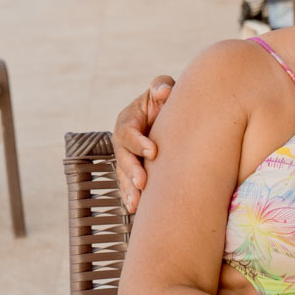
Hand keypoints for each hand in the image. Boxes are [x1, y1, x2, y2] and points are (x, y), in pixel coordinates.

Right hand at [113, 76, 174, 212]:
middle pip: (122, 157)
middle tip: (143, 183)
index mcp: (128, 119)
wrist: (171, 115)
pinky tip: (134, 208)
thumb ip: (162, 85)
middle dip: (131, 170)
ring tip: (136, 203)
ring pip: (123, 174)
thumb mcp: (163, 88)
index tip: (154, 152)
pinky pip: (129, 185)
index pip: (127, 132)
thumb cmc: (167, 99)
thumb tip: (163, 91)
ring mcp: (127, 156)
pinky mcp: (134, 170)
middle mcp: (123, 140)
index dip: (138, 142)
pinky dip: (131, 196)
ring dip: (129, 189)